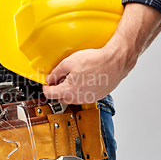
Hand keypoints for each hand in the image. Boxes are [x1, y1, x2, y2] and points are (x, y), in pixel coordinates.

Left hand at [42, 3, 160, 103]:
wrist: (115, 62)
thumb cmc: (96, 61)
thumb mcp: (69, 62)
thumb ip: (56, 73)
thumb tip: (49, 78)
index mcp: (69, 90)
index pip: (50, 94)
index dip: (45, 88)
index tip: (46, 84)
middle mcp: (78, 98)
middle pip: (60, 98)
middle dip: (57, 90)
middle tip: (58, 79)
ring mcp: (88, 99)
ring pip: (72, 99)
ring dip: (68, 91)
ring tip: (72, 78)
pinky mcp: (97, 96)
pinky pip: (83, 97)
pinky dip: (80, 91)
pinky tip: (83, 80)